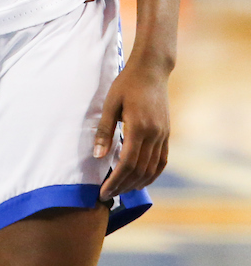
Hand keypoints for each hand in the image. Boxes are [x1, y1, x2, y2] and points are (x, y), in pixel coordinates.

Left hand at [95, 59, 169, 200]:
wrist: (152, 70)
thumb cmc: (127, 83)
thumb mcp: (110, 103)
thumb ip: (105, 130)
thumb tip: (98, 156)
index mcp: (138, 127)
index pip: (126, 164)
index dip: (115, 181)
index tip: (103, 192)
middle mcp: (154, 135)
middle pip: (139, 170)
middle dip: (123, 186)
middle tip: (108, 195)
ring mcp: (163, 135)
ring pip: (151, 169)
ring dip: (137, 183)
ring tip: (121, 190)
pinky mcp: (167, 134)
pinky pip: (162, 161)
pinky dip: (152, 174)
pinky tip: (141, 180)